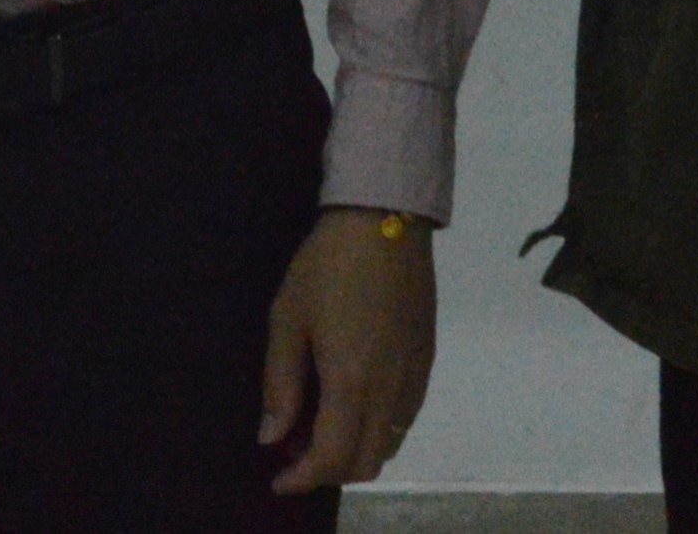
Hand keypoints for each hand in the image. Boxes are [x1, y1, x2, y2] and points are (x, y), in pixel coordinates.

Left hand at [259, 205, 435, 492]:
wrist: (387, 218)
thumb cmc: (327, 265)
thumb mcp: (288, 318)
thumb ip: (280, 383)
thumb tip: (271, 436)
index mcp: (351, 383)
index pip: (331, 459)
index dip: (302, 479)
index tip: (278, 478)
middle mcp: (389, 391)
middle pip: (365, 463)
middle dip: (328, 471)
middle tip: (296, 451)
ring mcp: (414, 377)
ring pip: (389, 445)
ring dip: (356, 452)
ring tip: (323, 426)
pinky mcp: (426, 360)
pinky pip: (405, 418)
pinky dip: (378, 429)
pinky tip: (355, 402)